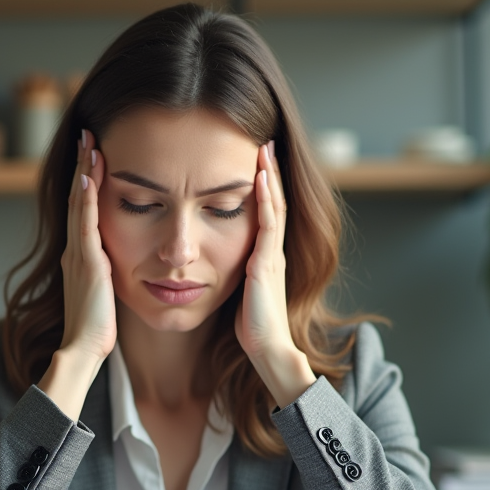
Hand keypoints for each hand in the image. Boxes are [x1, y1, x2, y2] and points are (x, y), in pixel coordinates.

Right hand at [60, 129, 115, 364]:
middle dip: (82, 163)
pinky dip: (86, 197)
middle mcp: (75, 248)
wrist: (84, 348)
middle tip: (87, 133)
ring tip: (89, 141)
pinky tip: (90, 176)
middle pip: (77, 196)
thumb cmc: (97, 327)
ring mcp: (78, 253)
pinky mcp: (86, 262)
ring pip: (79, 203)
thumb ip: (106, 272)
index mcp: (81, 254)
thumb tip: (117, 261)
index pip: (82, 207)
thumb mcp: (103, 291)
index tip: (94, 151)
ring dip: (84, 170)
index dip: (86, 178)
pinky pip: (85, 223)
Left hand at [235, 141, 316, 408]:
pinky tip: (260, 177)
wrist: (267, 348)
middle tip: (265, 142)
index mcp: (264, 256)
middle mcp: (272, 250)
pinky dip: (266, 198)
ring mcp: (273, 254)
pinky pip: (269, 223)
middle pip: (274, 201)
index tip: (255, 160)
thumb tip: (214, 263)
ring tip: (265, 148)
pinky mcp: (267, 263)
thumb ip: (234, 274)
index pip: (266, 212)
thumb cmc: (251, 327)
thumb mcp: (240, 292)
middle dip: (269, 171)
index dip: (263, 186)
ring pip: (274, 206)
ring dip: (270, 175)